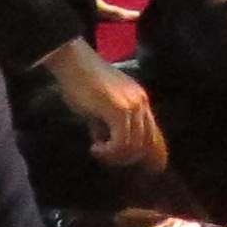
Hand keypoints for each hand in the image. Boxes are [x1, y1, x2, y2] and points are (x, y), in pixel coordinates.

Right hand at [35, 40, 167, 175]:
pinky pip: (122, 142)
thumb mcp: (98, 108)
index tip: (133, 163)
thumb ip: (105, 125)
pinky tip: (96, 148)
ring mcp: (133, 106)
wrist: (73, 63)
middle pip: (147, 143)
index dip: (147, 153)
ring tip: (99, 151)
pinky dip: (109, 151)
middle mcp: (142, 103)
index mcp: (140, 101)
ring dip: (116, 155)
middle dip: (128, 158)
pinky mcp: (120, 110)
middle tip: (107, 157)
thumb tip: (105, 144)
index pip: (152, 133)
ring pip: (135, 146)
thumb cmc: (81, 82)